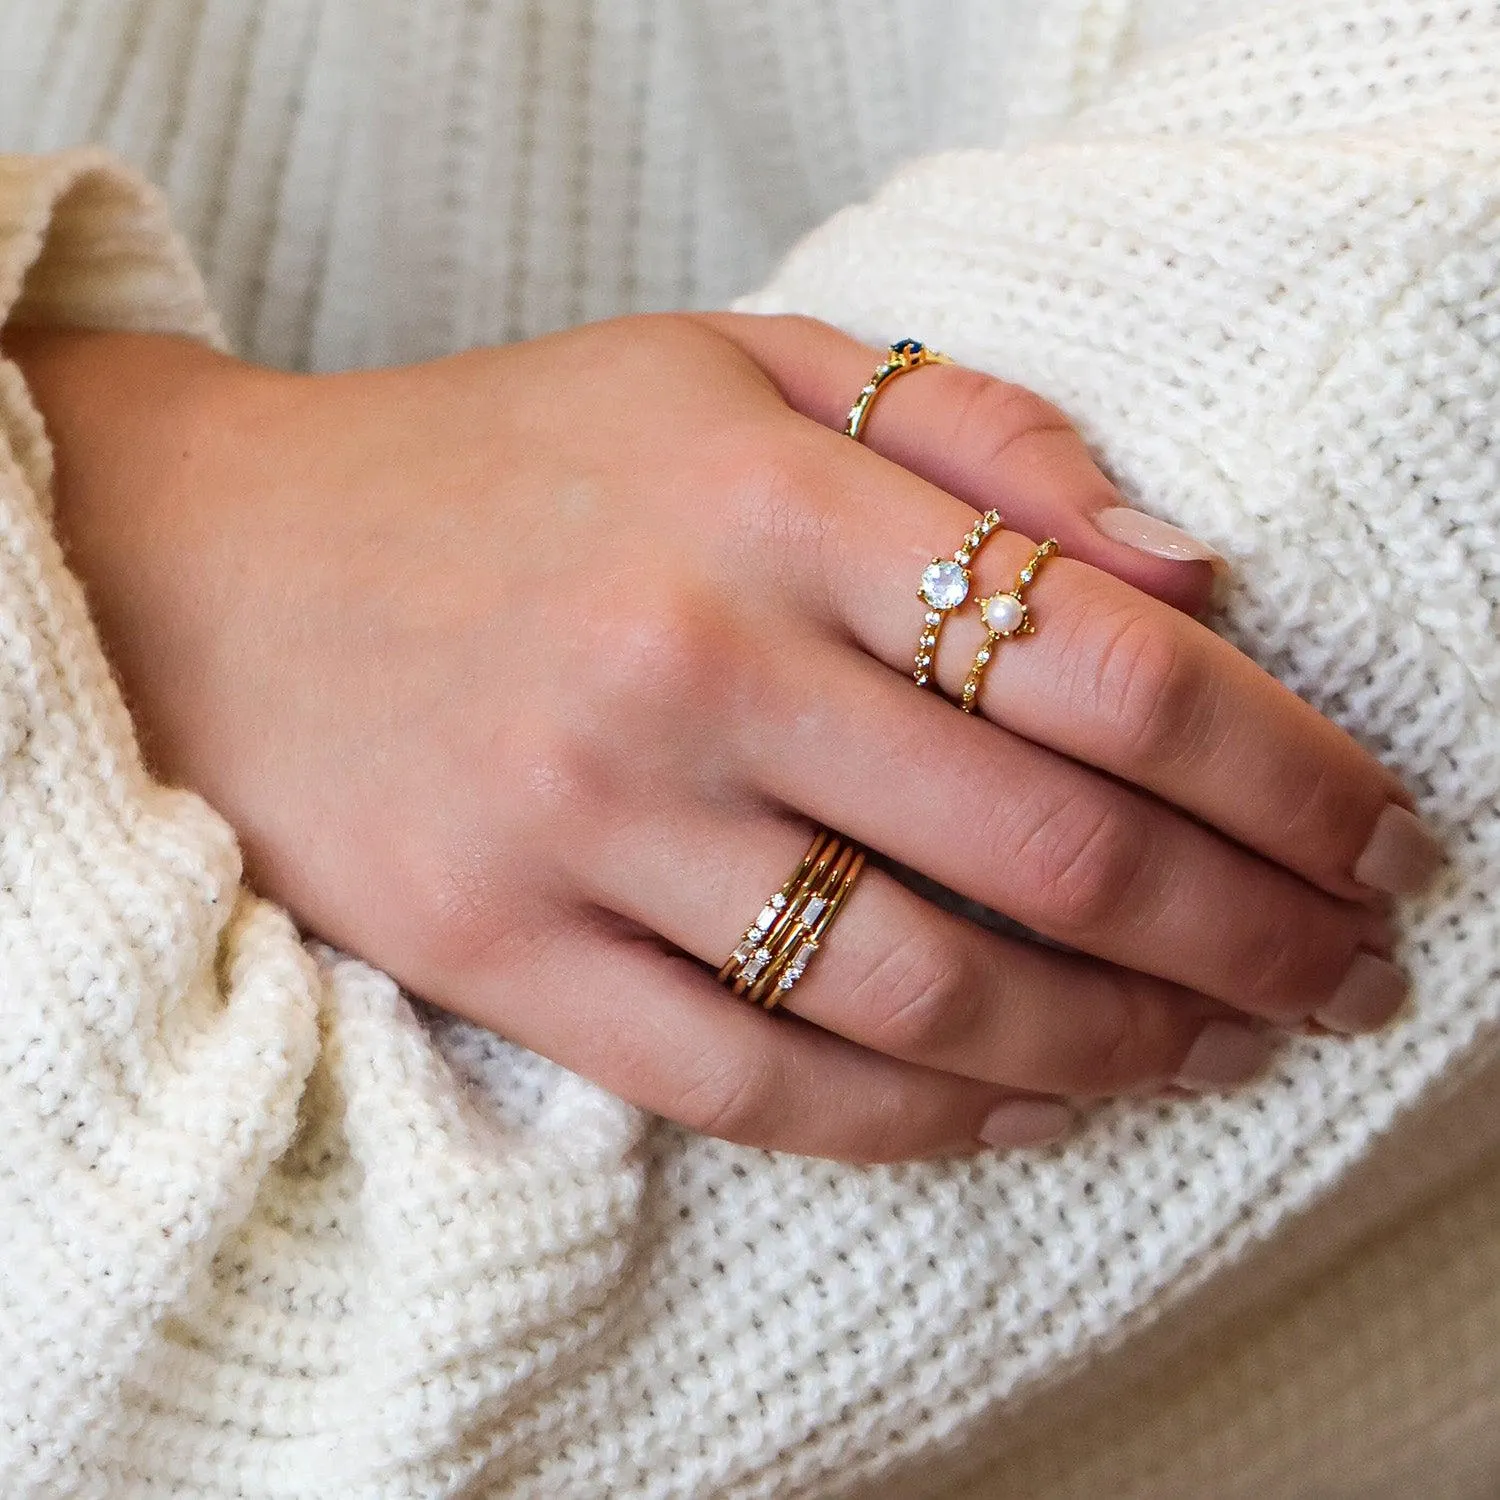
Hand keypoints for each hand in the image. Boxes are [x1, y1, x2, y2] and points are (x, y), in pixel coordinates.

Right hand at [9, 314, 1434, 1160]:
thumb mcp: (735, 372)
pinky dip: (925, 1126)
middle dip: (1251, 935)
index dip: (1288, 771)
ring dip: (1116, 1048)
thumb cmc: (506, 462)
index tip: (1385, 837)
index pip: (1109, 663)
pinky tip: (1030, 1111)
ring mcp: (589, 829)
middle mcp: (689, 668)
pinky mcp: (504, 954)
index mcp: (770, 501)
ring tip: (1220, 1051)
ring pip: (922, 999)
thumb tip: (1196, 580)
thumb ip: (977, 442)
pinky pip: (757, 1085)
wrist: (224, 573)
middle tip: (1351, 977)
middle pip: (1052, 851)